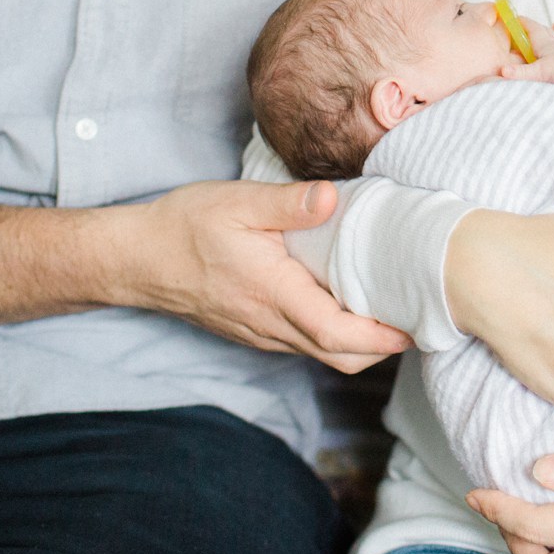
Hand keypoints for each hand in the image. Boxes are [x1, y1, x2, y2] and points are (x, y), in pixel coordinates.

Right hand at [124, 178, 412, 372]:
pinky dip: (332, 334)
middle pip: (339, 356)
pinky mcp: (252, 329)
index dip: (382, 336)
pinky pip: (302, 342)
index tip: (416, 325)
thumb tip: (333, 197)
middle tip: (417, 317)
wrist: (136, 259)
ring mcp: (260, 332)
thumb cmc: (185, 227)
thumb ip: (288, 203)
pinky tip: (344, 303)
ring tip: (390, 308)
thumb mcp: (237, 203)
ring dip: (359, 342)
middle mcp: (269, 324)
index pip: (338, 333)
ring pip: (321, 352)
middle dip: (383, 347)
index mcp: (272, 294)